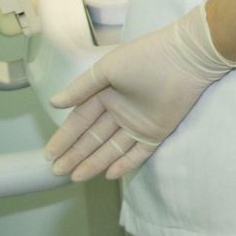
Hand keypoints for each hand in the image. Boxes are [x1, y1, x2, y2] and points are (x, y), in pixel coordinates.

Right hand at [45, 3, 235, 180]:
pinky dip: (125, 163)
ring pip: (113, 147)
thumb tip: (53, 103)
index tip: (49, 154)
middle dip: (75, 154)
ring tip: (75, 177)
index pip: (81, 120)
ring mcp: (139, 122)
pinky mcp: (158, 131)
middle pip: (94, 137)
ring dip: (95, 162)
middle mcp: (121, 110)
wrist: (186, 58)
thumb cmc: (145, 58)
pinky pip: (139, 152)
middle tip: (57, 172)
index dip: (65, 137)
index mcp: (106, 93)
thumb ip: (82, 88)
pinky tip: (108, 174)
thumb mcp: (107, 68)